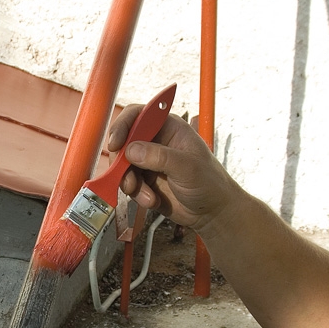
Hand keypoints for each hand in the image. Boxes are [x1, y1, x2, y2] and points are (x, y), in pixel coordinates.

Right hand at [108, 105, 241, 233]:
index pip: (138, 115)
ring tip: (147, 195)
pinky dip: (136, 194)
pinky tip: (152, 200)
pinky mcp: (145, 180)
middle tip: (128, 178)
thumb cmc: (210, 183)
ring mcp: (149, 161)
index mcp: (169, 127)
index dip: (123, 126)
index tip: (116, 144)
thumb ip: (160, 157)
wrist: (212, 212)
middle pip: (124, 141)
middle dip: (122, 162)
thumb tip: (132, 150)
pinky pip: (128, 183)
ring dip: (130, 182)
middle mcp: (156, 141)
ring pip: (122, 165)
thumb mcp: (188, 168)